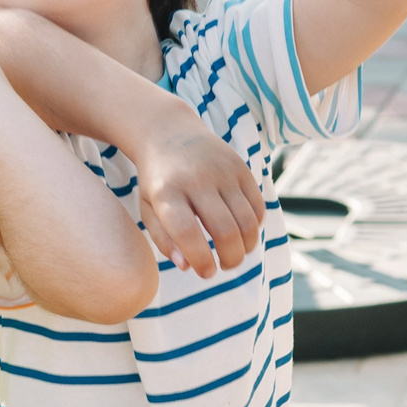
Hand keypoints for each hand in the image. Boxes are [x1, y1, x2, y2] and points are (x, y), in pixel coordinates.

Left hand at [123, 104, 264, 278]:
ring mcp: (222, 171)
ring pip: (247, 221)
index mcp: (166, 192)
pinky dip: (255, 227)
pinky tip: (242, 232)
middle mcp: (196, 179)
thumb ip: (164, 240)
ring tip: (235, 254)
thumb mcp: (149, 208)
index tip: (206, 273)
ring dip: (246, 247)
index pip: (188, 232)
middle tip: (224, 266)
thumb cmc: (158, 181)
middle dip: (230, 259)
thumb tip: (188, 266)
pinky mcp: (241, 167)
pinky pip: (257, 206)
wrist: (170, 133)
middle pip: (225, 230)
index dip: (201, 260)